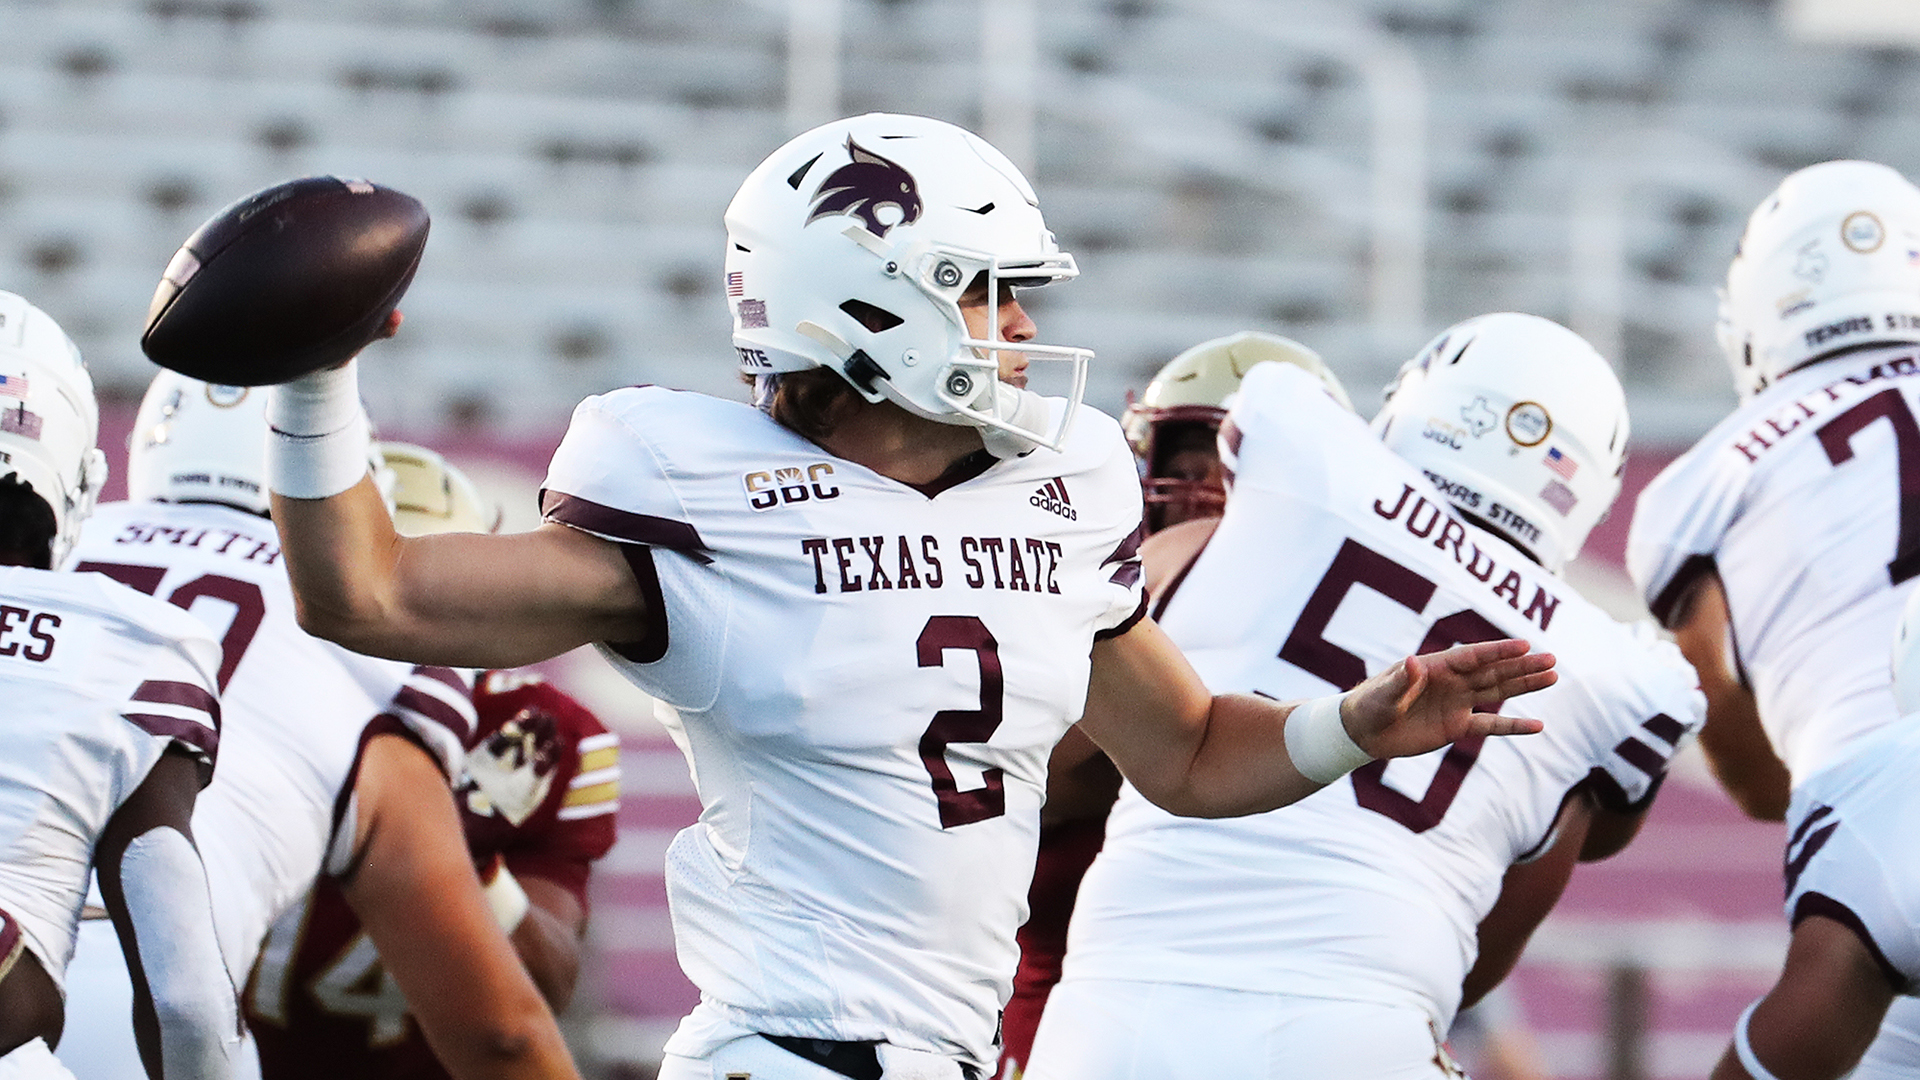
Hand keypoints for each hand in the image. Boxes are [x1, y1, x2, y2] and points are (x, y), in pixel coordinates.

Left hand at [1343, 639, 1553, 759]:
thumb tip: (1412, 662)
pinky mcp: (1457, 726)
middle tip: (1552, 659)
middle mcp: (1452, 682)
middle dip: (1522, 666)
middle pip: (1494, 672)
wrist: (1364, 732)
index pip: (1473, 656)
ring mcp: (1457, 703)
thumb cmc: (1370, 704)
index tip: (1525, 645)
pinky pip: (1490, 726)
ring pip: (1498, 693)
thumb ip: (1402, 680)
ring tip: (1552, 677)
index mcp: (1436, 667)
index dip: (1498, 651)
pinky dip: (1512, 726)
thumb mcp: (1384, 693)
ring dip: (1524, 686)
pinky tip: (1537, 725)